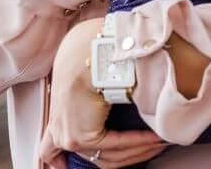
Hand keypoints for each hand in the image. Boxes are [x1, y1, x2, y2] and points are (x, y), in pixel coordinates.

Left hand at [38, 20, 168, 168]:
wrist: (87, 52)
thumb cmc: (88, 59)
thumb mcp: (82, 80)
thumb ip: (89, 102)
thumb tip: (113, 110)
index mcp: (55, 118)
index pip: (52, 151)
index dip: (61, 162)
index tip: (66, 167)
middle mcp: (58, 132)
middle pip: (96, 158)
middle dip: (128, 155)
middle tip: (149, 147)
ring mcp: (69, 136)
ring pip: (109, 156)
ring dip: (138, 149)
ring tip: (158, 142)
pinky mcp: (81, 137)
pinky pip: (117, 146)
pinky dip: (139, 142)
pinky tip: (154, 138)